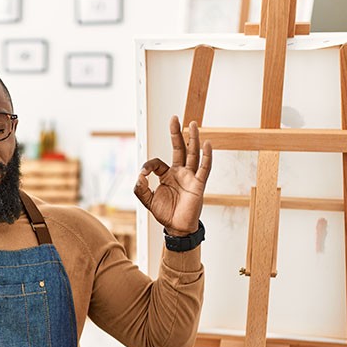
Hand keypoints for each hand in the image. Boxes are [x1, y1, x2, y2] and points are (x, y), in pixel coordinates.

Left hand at [133, 116, 211, 235]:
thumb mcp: (147, 200)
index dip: (148, 165)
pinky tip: (207, 143)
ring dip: (193, 139)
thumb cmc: (166, 213)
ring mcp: (190, 177)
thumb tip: (139, 176)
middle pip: (179, 149)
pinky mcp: (199, 184)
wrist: (177, 228)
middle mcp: (180, 173)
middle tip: (175, 118)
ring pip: (193, 154)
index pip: (158, 162)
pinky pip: (204, 168)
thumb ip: (140, 188)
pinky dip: (206, 156)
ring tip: (192, 124)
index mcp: (167, 175)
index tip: (142, 173)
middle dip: (177, 134)